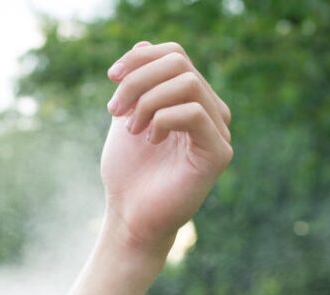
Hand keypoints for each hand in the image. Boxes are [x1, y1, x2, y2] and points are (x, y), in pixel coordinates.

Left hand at [101, 41, 232, 257]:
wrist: (130, 216)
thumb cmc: (129, 173)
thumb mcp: (126, 116)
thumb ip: (137, 84)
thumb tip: (145, 44)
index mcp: (191, 101)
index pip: (175, 55)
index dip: (140, 58)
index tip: (111, 77)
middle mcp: (211, 112)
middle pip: (179, 63)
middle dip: (138, 81)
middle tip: (114, 110)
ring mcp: (219, 132)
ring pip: (187, 83)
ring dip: (147, 101)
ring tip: (130, 128)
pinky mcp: (218, 153)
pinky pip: (192, 113)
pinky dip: (161, 119)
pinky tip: (149, 140)